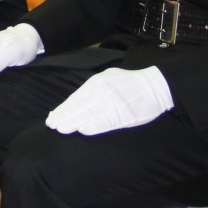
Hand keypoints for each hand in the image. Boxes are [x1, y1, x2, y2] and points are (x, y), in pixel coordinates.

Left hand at [45, 66, 172, 135]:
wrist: (154, 86)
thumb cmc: (129, 82)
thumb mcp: (108, 78)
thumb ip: (92, 89)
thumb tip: (76, 101)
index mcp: (97, 83)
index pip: (75, 99)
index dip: (63, 109)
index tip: (52, 118)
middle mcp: (102, 93)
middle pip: (79, 107)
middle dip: (64, 117)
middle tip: (53, 125)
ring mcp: (113, 104)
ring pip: (90, 115)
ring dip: (75, 122)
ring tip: (62, 129)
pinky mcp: (123, 115)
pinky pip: (106, 122)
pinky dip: (95, 126)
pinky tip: (84, 130)